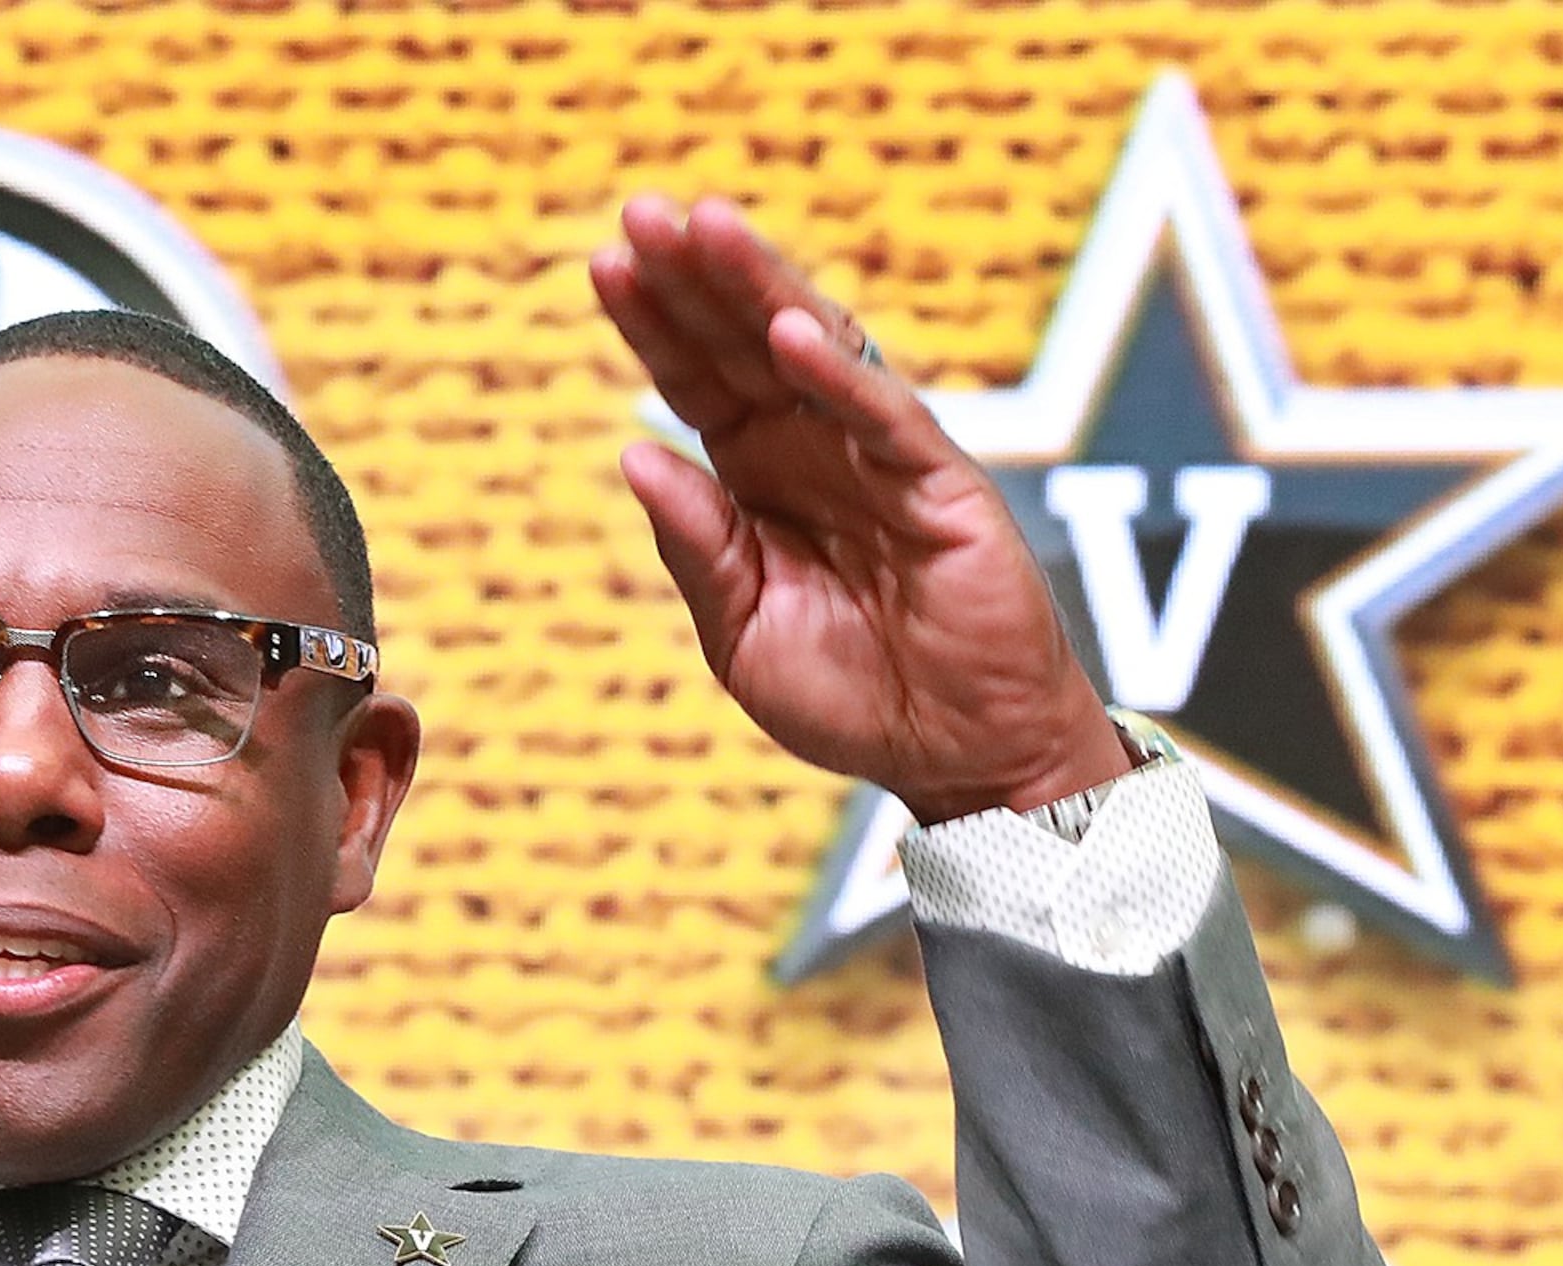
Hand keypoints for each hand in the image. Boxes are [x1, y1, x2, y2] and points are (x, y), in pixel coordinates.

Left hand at [591, 195, 1130, 825]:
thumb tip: (635, 455)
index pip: (697, 381)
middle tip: (641, 211)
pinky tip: (790, 333)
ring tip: (705, 228)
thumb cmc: (852, 697)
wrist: (956, 757)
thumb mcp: (741, 631)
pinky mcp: (943, 488)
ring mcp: (881, 460)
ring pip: (816, 355)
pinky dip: (841, 377)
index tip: (606, 262)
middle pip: (743, 346)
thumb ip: (697, 547)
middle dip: (694, 280)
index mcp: (759, 480)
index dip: (654, 324)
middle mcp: (815, 451)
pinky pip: (887, 420)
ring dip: (760, 290)